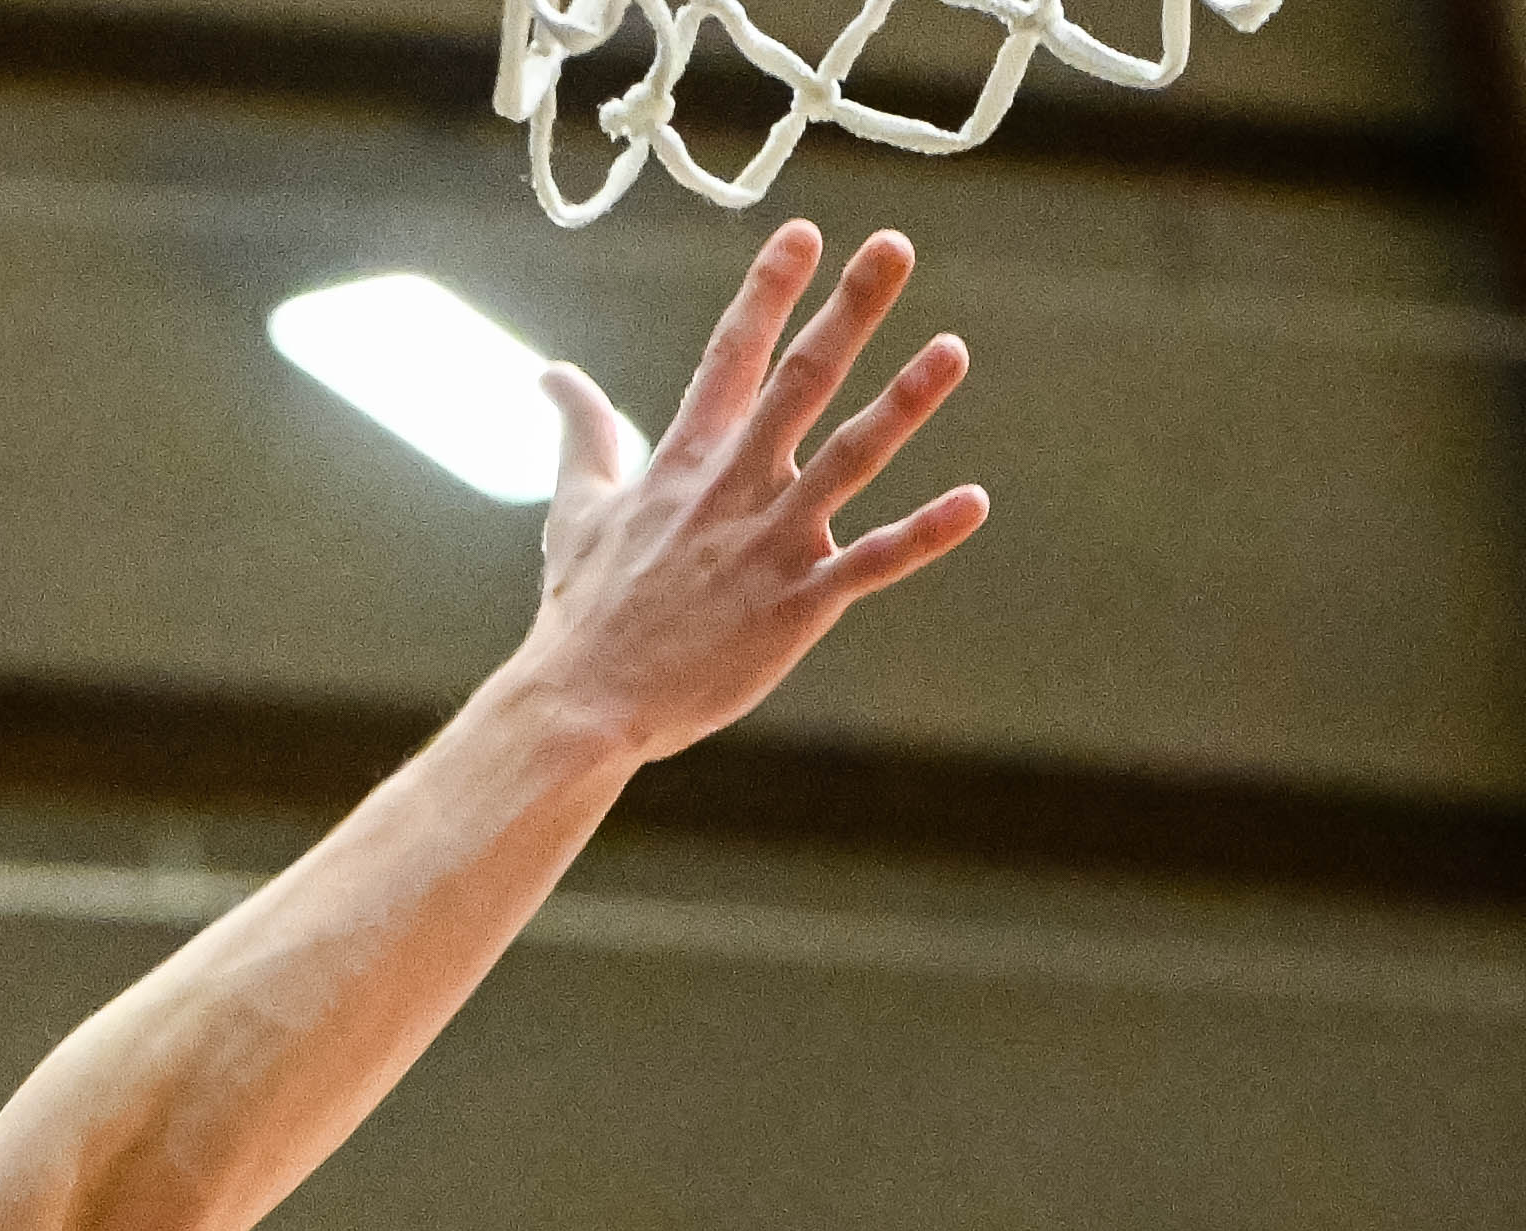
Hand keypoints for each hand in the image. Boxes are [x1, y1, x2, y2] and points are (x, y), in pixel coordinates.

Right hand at [514, 223, 984, 763]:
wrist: (585, 703)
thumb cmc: (584, 610)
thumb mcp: (576, 507)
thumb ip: (582, 431)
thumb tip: (551, 373)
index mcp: (685, 460)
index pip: (730, 355)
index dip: (768, 291)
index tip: (805, 231)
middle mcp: (734, 488)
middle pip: (801, 381)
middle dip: (850, 311)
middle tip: (895, 246)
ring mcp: (769, 544)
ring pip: (849, 459)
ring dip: (904, 403)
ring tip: (954, 348)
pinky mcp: (796, 605)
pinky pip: (871, 563)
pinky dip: (924, 535)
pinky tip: (974, 502)